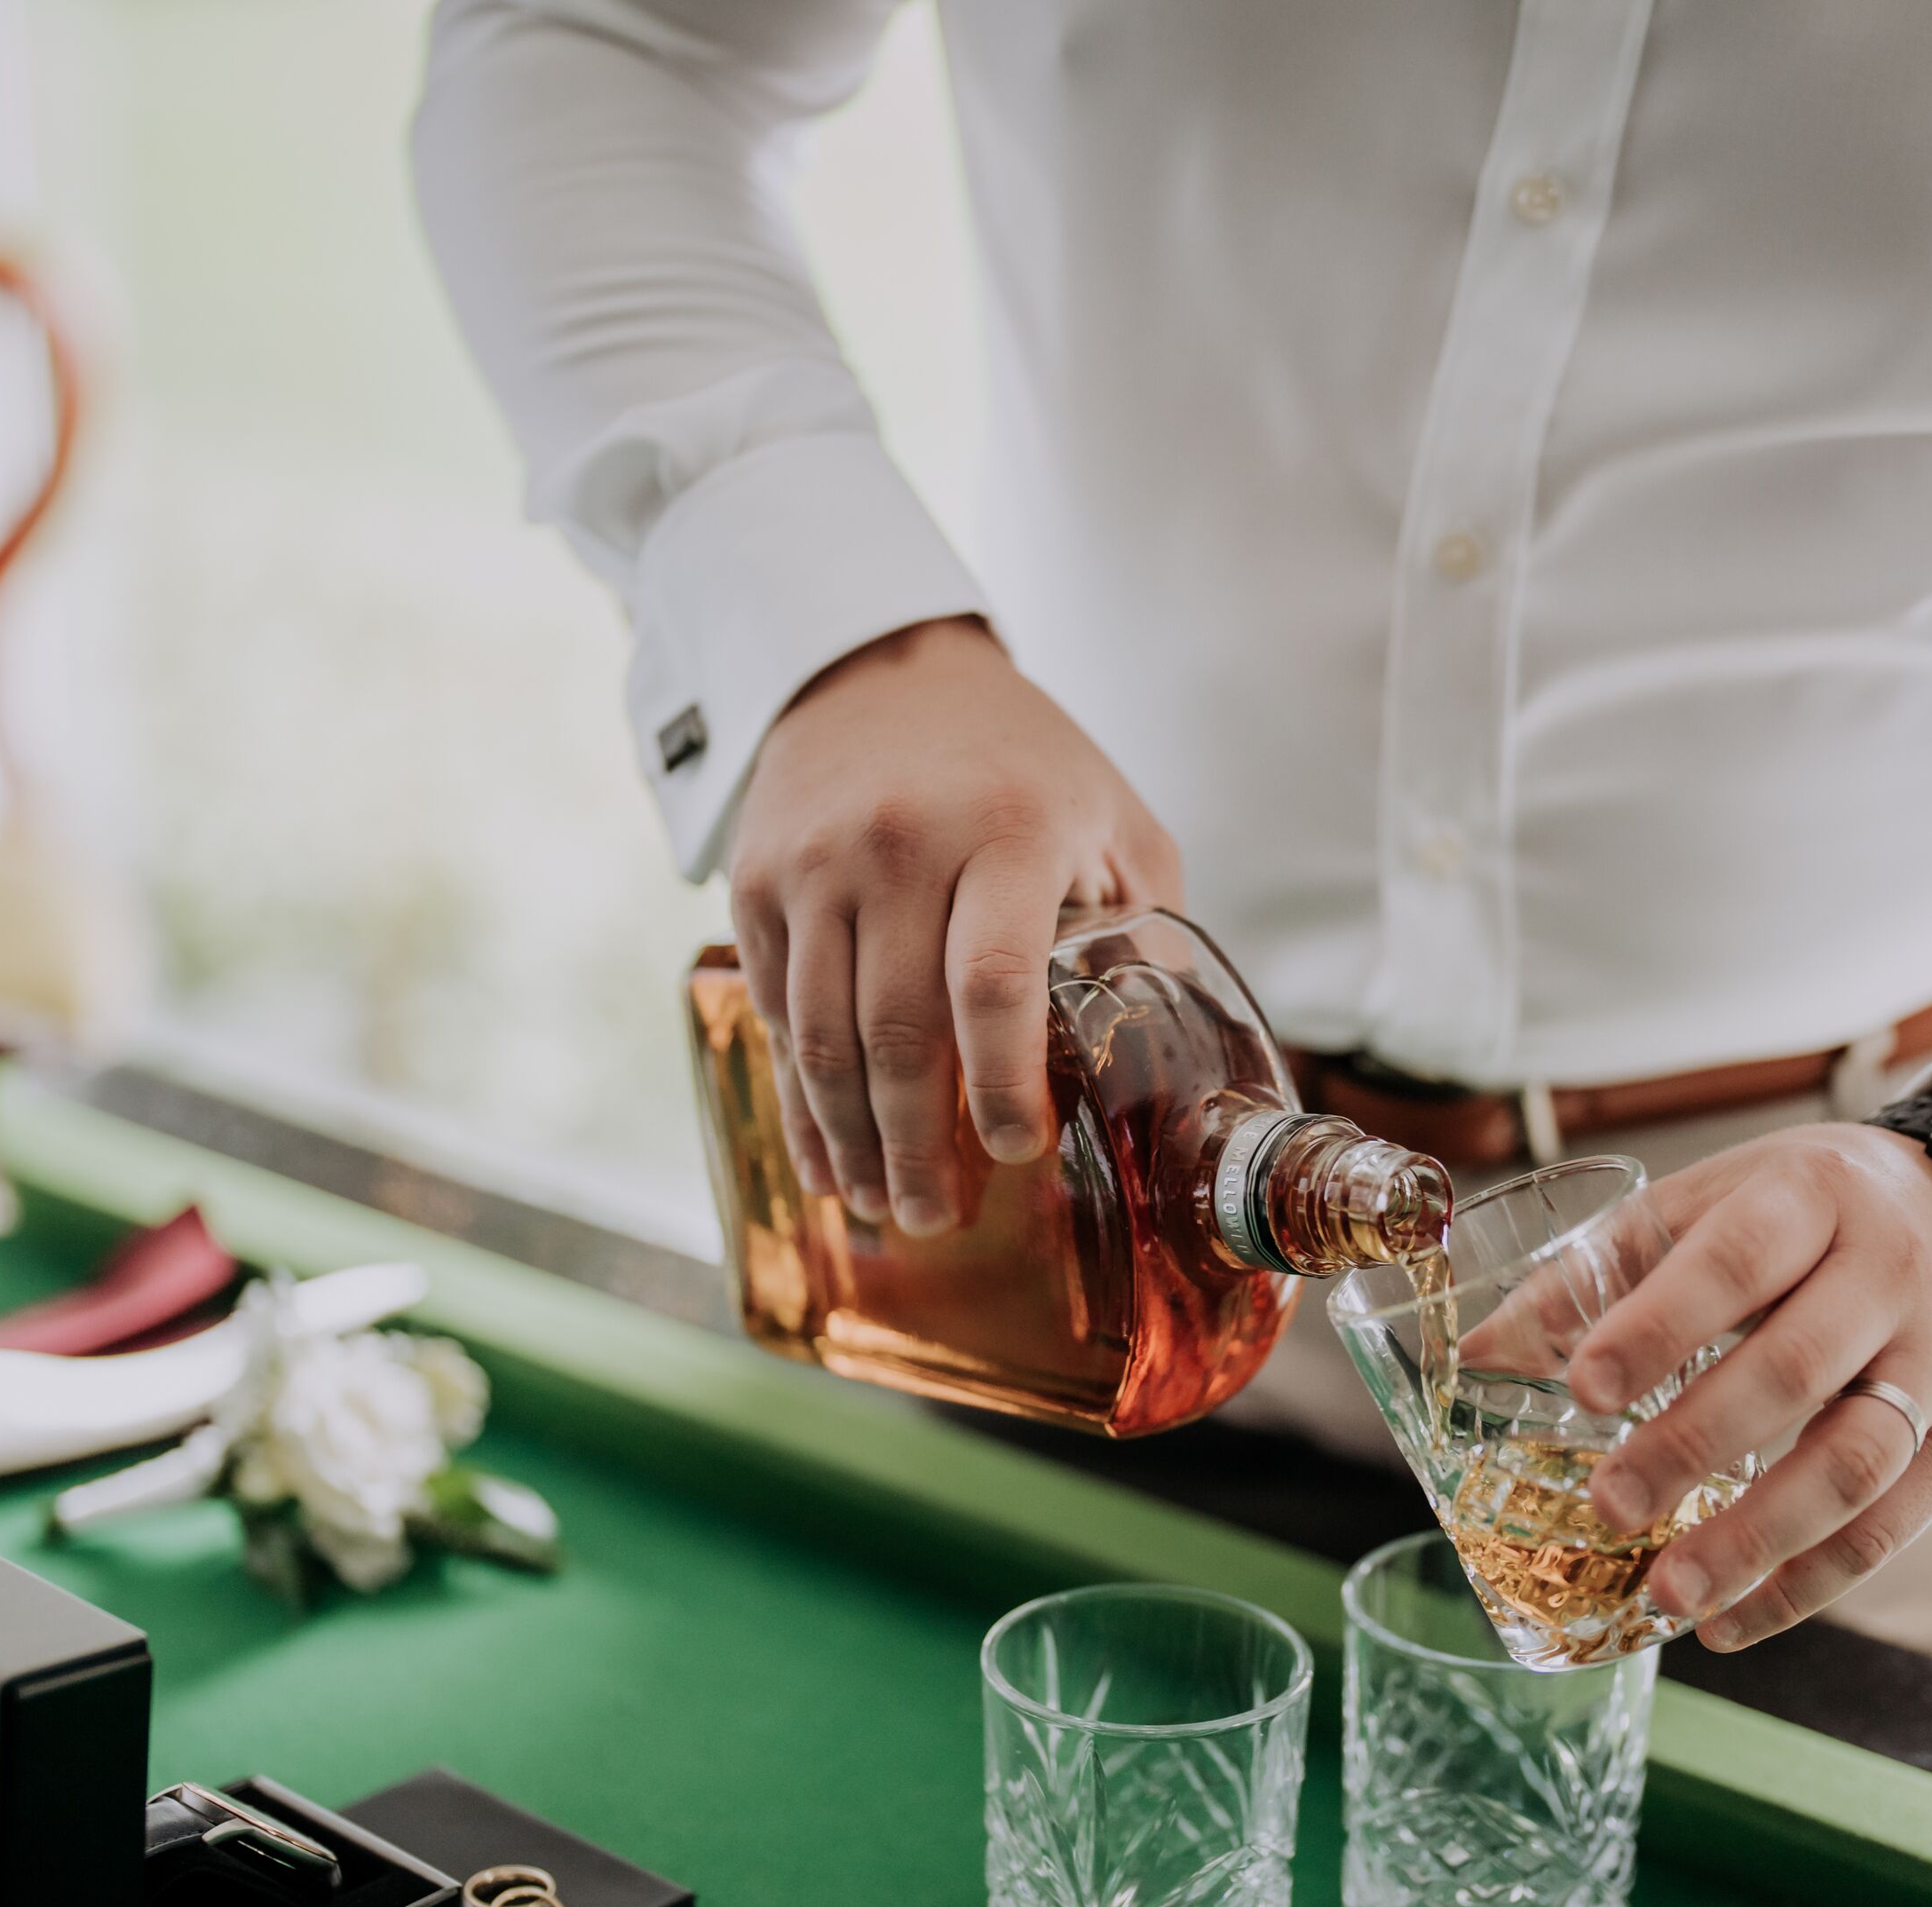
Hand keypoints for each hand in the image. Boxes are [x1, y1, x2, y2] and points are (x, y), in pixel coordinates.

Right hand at [730, 615, 1180, 1234]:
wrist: (878, 665)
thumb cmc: (1019, 760)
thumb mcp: (1114, 817)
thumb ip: (1141, 926)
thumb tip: (1175, 1054)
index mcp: (1007, 830)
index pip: (992, 984)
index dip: (1002, 1085)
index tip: (1017, 1150)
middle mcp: (900, 846)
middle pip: (898, 1032)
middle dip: (916, 1147)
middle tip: (935, 1218)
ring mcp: (816, 864)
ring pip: (821, 1036)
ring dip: (849, 1139)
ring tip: (878, 1204)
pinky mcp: (756, 880)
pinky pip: (774, 1011)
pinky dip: (799, 1095)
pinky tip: (825, 1150)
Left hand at [1563, 1124, 1931, 1650]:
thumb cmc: (1812, 1211)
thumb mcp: (1716, 1201)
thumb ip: (1603, 1269)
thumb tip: (1481, 1355)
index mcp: (1812, 1196)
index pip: (1735, 1262)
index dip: (1658, 1326)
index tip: (1583, 1390)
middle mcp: (1888, 1274)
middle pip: (1793, 1371)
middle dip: (1692, 1446)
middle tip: (1610, 1507)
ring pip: (1853, 1463)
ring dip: (1756, 1541)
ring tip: (1669, 1595)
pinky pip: (1890, 1527)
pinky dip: (1808, 1585)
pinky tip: (1733, 1622)